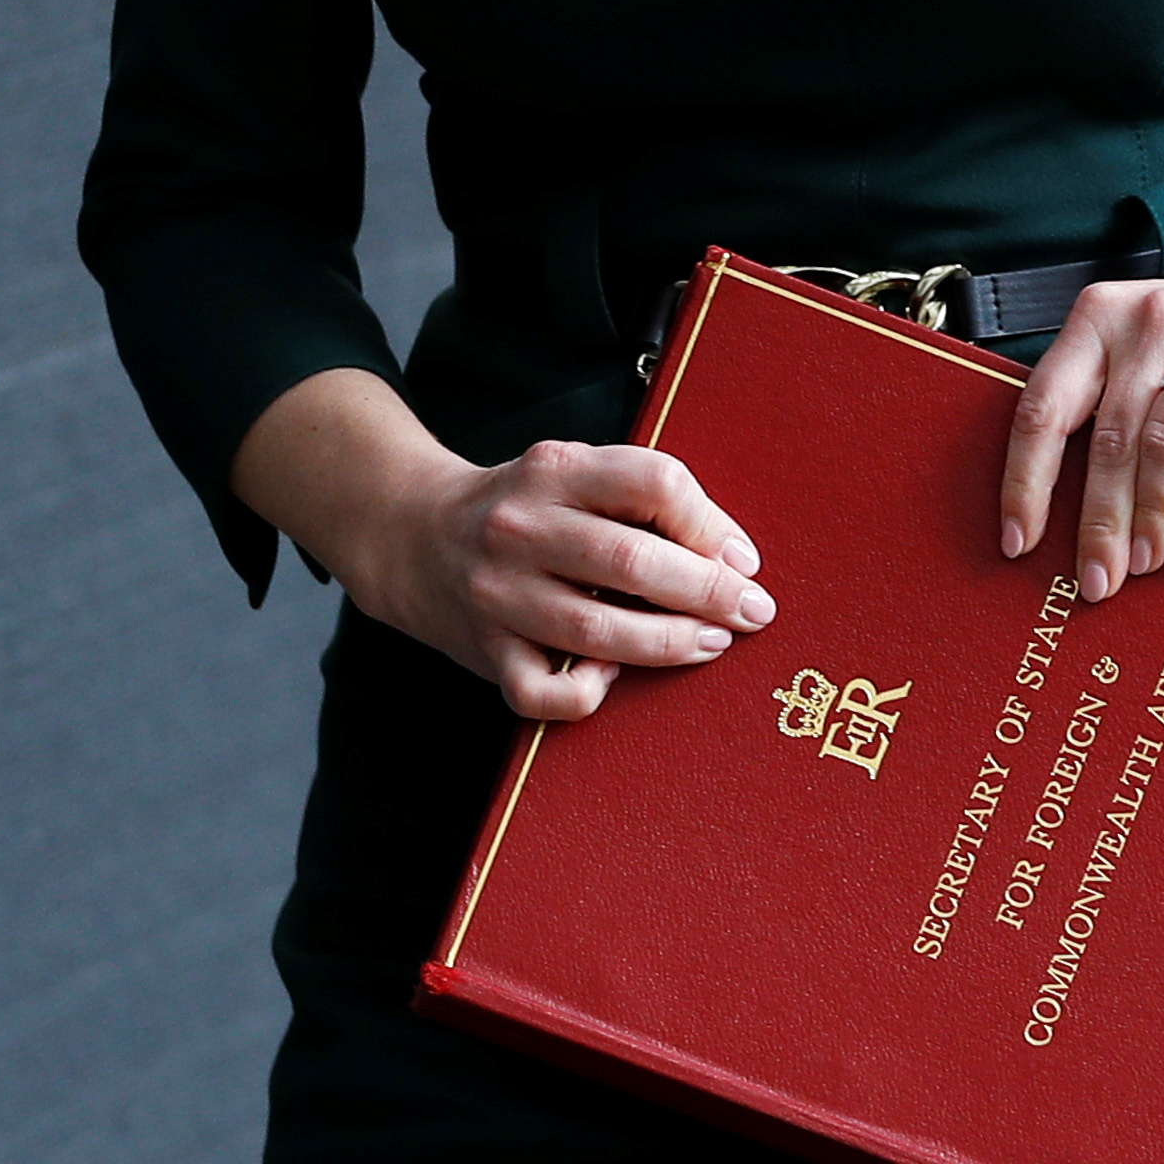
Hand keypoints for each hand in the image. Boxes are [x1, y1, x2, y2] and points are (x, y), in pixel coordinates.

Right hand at [237, 372, 771, 722]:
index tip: (741, 557)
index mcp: (554, 470)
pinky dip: (586, 693)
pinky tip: (611, 677)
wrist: (411, 534)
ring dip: (667, 642)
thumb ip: (641, 497)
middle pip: (631, 561)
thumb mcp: (573, 472)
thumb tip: (731, 555)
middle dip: (707, 592)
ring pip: (596, 629)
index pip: (650, 482)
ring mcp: (497, 593)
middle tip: (752, 611)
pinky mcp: (484, 650)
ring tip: (710, 643)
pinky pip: (541, 692)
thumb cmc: (522, 508)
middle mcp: (520, 528)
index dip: (709, 522)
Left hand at [994, 215, 1163, 600]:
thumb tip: (1061, 505)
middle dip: (1097, 522)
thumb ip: (1106, 397)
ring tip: (1140, 566)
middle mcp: (1152, 323)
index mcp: (1101, 317)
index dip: (1026, 482)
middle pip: (1108, 439)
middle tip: (1094, 580)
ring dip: (1149, 520)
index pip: (1045, 407)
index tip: (1018, 542)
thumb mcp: (1145, 340)